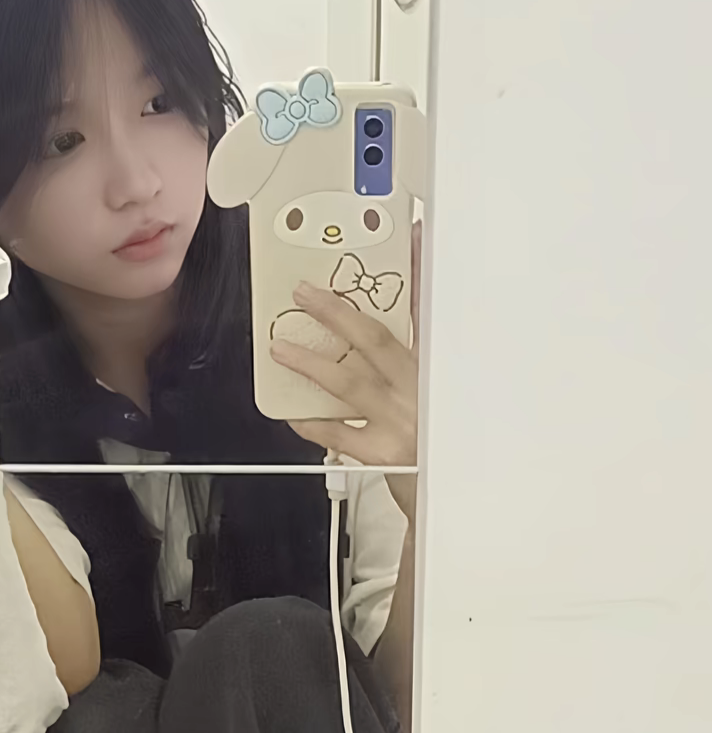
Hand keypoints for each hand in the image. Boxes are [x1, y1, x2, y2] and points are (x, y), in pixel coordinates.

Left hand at [270, 221, 420, 515]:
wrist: (451, 492)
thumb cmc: (436, 436)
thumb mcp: (438, 386)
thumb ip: (421, 341)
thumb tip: (406, 289)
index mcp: (436, 367)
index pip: (424, 311)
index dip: (413, 272)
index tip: (405, 239)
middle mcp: (420, 390)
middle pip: (376, 340)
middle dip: (337, 313)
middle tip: (304, 294)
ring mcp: (401, 422)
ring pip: (351, 384)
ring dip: (312, 363)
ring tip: (280, 350)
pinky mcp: (383, 454)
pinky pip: (338, 435)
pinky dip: (312, 422)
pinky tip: (293, 412)